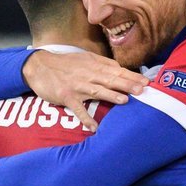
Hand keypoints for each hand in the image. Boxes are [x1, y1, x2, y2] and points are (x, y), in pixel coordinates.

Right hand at [22, 50, 149, 130]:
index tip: (146, 82)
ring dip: (111, 96)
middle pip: (110, 79)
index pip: (116, 70)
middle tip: (142, 90)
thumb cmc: (65, 64)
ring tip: (125, 101)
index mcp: (94, 65)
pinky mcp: (66, 97)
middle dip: (127, 84)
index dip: (131, 76)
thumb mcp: (84, 59)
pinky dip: (85, 118)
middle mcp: (87, 75)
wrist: (39, 66)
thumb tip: (120, 69)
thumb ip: (102, 64)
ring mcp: (77, 86)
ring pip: (96, 91)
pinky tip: (94, 127)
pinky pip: (77, 109)